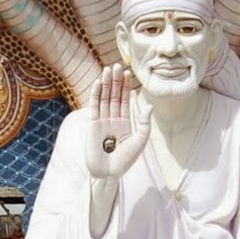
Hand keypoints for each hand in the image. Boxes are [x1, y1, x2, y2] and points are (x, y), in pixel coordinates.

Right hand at [85, 64, 149, 180]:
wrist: (109, 173)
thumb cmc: (125, 160)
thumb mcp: (139, 141)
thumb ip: (144, 124)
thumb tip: (147, 105)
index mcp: (124, 122)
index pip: (125, 100)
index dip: (126, 86)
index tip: (128, 73)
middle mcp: (112, 119)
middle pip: (114, 95)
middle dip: (116, 81)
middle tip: (118, 65)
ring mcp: (101, 121)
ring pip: (104, 98)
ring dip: (106, 83)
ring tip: (109, 69)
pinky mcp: (92, 124)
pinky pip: (94, 106)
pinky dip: (96, 94)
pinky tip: (98, 83)